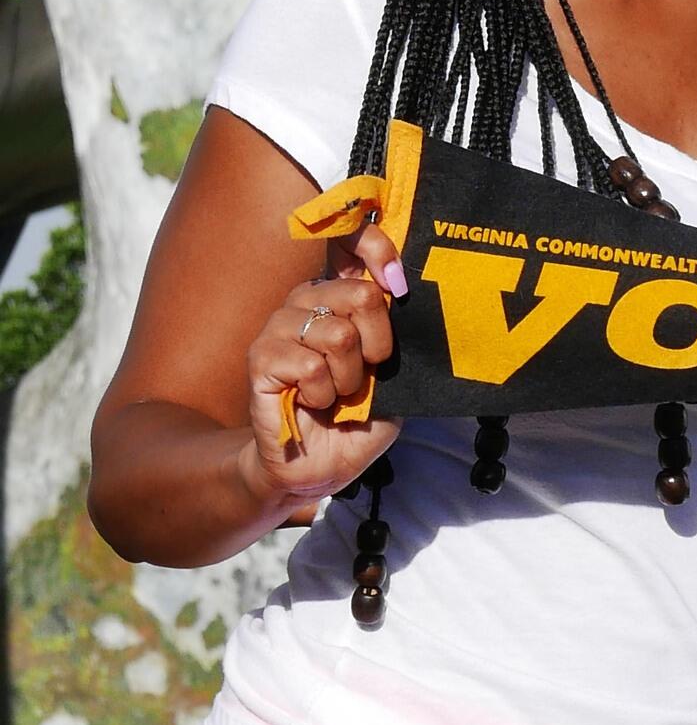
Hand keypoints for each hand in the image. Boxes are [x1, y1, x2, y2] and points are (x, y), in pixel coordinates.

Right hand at [240, 276, 399, 511]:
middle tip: (361, 376)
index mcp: (339, 296)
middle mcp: (305, 301)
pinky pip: (310, 365)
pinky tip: (313, 402)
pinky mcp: (260, 358)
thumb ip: (400, 338)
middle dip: (375, 347)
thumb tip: (410, 300)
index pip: (367, 260)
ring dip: (347, 378)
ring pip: (338, 335)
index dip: (384, 281)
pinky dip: (322, 393)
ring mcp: (278, 327)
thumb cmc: (358, 416)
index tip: (394, 317)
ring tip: (335, 393)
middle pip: (360, 295)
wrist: (320, 465)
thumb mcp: (393, 375)